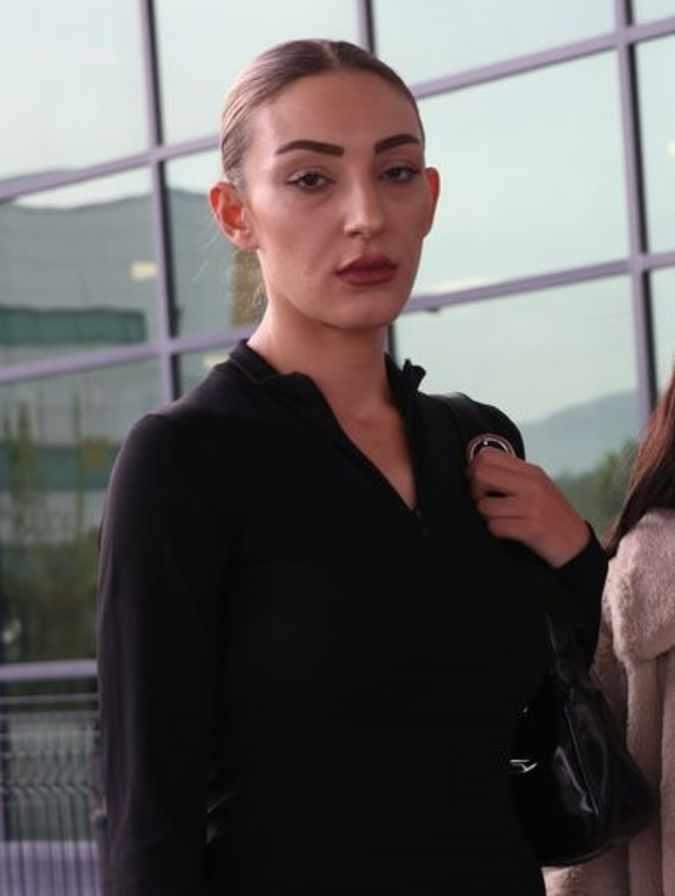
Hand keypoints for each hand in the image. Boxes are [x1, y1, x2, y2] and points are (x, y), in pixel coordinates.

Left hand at [467, 447, 589, 567]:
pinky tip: (507, 530)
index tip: (479, 482)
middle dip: (475, 491)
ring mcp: (532, 506)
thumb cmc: (550, 514)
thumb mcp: (536, 486)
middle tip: (484, 501)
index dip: (474, 469)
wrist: (575, 542)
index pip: (488, 455)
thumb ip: (511, 475)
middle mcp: (531, 484)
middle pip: (481, 474)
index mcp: (530, 471)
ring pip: (484, 505)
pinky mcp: (531, 528)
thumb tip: (476, 468)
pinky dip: (496, 531)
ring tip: (500, 518)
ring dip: (486, 516)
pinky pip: (495, 526)